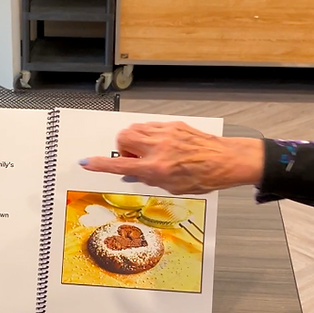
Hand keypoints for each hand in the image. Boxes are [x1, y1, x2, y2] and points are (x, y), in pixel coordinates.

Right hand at [78, 121, 264, 194]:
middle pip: (123, 138)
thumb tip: (134, 172)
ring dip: (135, 140)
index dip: (100, 164)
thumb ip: (150, 178)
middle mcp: (158, 148)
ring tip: (148, 152)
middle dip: (122, 147)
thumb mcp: (173, 187)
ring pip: (135, 128)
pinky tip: (160, 145)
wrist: (226, 161)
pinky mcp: (174, 125)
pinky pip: (150, 126)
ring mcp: (165, 133)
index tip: (87, 162)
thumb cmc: (204, 176)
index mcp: (156, 168)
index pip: (119, 164)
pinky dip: (148, 134)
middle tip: (133, 158)